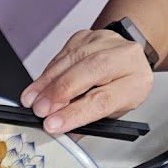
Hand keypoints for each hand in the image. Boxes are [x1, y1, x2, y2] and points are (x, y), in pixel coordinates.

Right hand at [20, 29, 153, 133]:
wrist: (124, 64)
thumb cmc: (116, 92)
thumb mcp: (108, 115)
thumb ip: (83, 124)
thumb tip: (57, 132)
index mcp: (135, 84)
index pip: (102, 99)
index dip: (74, 112)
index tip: (52, 124)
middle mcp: (125, 57)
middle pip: (89, 71)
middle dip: (59, 93)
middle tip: (39, 110)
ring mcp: (106, 41)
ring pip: (73, 59)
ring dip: (48, 82)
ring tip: (32, 100)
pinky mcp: (88, 35)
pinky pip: (63, 53)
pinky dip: (48, 72)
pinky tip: (39, 86)